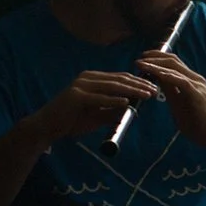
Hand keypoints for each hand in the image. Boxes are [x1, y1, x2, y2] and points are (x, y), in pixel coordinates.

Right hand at [31, 70, 160, 145]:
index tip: (155, 88)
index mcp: (93, 79)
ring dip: (132, 90)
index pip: (120, 78)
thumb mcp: (98, 115)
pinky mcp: (75, 96)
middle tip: (156, 90)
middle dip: (139, 85)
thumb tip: (131, 108)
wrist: (48, 126)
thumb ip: (113, 110)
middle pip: (119, 79)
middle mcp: (88, 78)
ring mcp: (81, 85)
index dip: (138, 82)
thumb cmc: (73, 120)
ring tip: (147, 95)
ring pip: (112, 86)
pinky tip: (127, 101)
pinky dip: (113, 100)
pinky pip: (99, 98)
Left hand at [134, 51, 205, 158]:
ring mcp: (198, 85)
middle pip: (173, 60)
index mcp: (191, 80)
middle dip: (153, 57)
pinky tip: (156, 74)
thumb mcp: (177, 102)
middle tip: (138, 59)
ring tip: (141, 65)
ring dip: (155, 65)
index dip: (156, 57)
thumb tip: (155, 78)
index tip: (142, 58)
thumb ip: (169, 89)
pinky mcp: (198, 94)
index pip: (173, 62)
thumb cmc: (196, 122)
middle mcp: (196, 79)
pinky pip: (181, 81)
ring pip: (175, 68)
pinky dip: (167, 76)